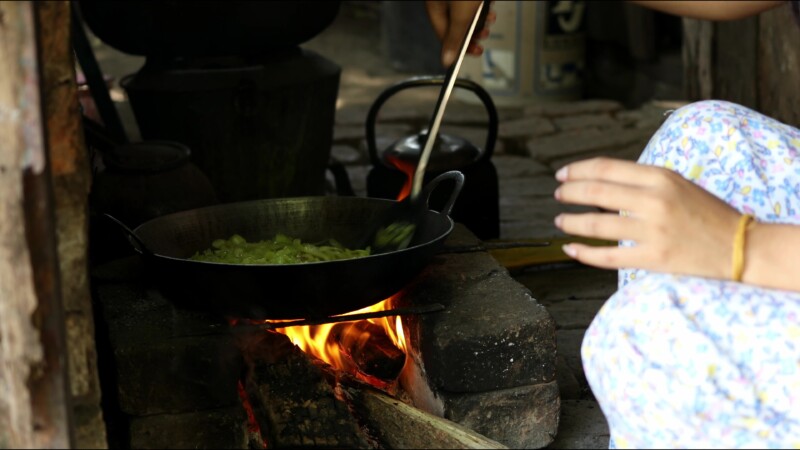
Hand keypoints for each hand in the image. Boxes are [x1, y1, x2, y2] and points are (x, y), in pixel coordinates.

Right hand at [425, 1, 494, 66]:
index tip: (475, 52)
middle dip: (474, 32)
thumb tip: (446, 61)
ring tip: (490, 18)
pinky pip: (472, 4)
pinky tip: (489, 6)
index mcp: (435, 9)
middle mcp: (442, 3)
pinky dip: (482, 8)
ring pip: (467, 14)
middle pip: (458, 26)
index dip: (461, 47)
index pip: (445, 37)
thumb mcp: (461, 16)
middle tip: (484, 34)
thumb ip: (454, 38)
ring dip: (481, 19)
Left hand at [553, 157, 741, 279]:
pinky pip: (607, 256)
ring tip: (560, 220)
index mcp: (660, 177)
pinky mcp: (653, 258)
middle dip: (569, 192)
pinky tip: (570, 248)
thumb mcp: (677, 185)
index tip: (562, 175)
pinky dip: (583, 252)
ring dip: (570, 221)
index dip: (577, 170)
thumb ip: (641, 182)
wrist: (740, 246)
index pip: (605, 168)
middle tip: (558, 195)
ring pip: (596, 224)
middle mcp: (654, 201)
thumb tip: (598, 181)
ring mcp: (653, 231)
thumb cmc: (705, 213)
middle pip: (595, 192)